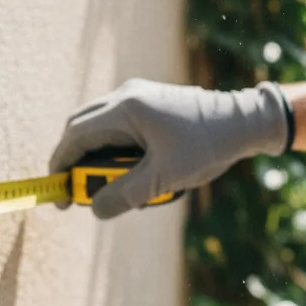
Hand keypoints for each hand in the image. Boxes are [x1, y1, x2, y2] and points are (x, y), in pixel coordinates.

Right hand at [49, 78, 289, 218]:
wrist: (245, 121)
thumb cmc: (206, 146)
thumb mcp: (163, 179)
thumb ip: (124, 195)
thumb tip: (94, 209)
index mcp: (126, 109)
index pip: (75, 136)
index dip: (61, 166)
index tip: (60, 195)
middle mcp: (126, 96)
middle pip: (81, 129)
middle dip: (76, 163)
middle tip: (81, 194)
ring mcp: (138, 97)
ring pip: (100, 129)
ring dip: (100, 160)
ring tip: (119, 188)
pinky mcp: (150, 104)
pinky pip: (119, 128)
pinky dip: (117, 152)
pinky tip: (138, 174)